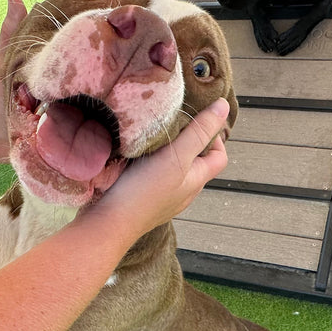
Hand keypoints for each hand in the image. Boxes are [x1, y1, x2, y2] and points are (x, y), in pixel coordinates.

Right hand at [79, 98, 230, 238]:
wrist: (109, 223)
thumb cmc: (145, 191)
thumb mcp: (177, 156)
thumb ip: (199, 133)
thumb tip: (222, 106)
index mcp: (196, 181)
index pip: (219, 157)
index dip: (215, 136)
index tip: (197, 120)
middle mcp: (183, 192)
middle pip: (195, 161)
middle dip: (189, 140)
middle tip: (172, 122)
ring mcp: (163, 198)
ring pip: (172, 169)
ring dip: (166, 152)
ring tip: (153, 136)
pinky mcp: (142, 199)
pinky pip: (152, 177)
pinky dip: (148, 164)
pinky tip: (134, 156)